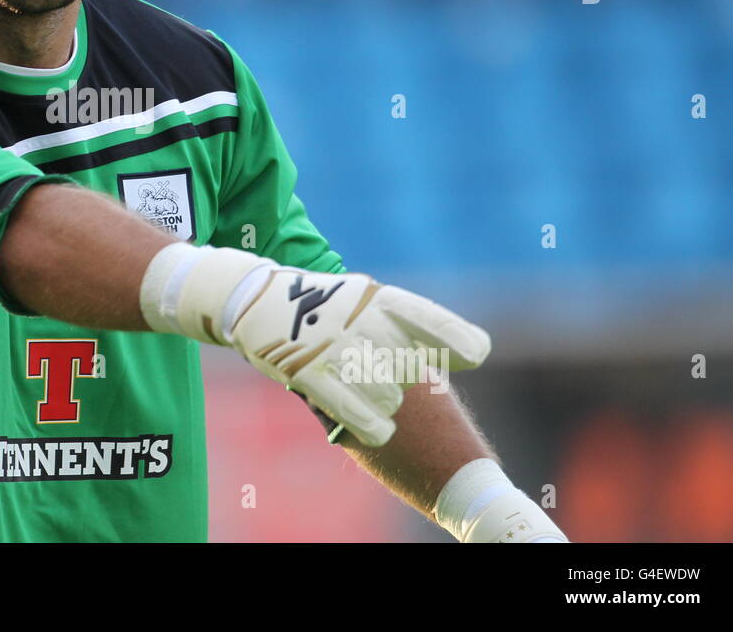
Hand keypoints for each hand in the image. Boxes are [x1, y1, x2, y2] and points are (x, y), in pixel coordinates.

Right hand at [226, 268, 490, 446]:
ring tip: (381, 403)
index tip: (477, 354)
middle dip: (406, 381)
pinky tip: (382, 434)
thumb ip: (403, 330)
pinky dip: (367, 420)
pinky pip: (345, 401)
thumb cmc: (324, 309)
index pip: (426, 317)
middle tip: (390, 383)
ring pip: (381, 388)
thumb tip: (458, 357)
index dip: (453, 336)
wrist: (255, 298)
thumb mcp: (363, 304)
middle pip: (406, 365)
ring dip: (385, 401)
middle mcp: (358, 317)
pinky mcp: (304, 367)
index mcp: (378, 299)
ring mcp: (329, 342)